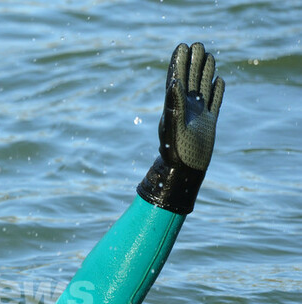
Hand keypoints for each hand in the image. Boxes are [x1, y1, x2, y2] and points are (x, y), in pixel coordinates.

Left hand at [159, 42, 224, 172]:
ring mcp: (198, 114)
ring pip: (203, 88)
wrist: (185, 170)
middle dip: (193, 63)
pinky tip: (219, 81)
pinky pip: (214, 103)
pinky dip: (217, 91)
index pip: (176, 79)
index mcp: (175, 106)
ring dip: (205, 72)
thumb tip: (175, 81)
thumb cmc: (176, 150)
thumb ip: (174, 103)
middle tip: (197, 45)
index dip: (179, 63)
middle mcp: (186, 108)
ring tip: (208, 56)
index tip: (182, 46)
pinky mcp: (209, 122)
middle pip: (190, 80)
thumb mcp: (173, 125)